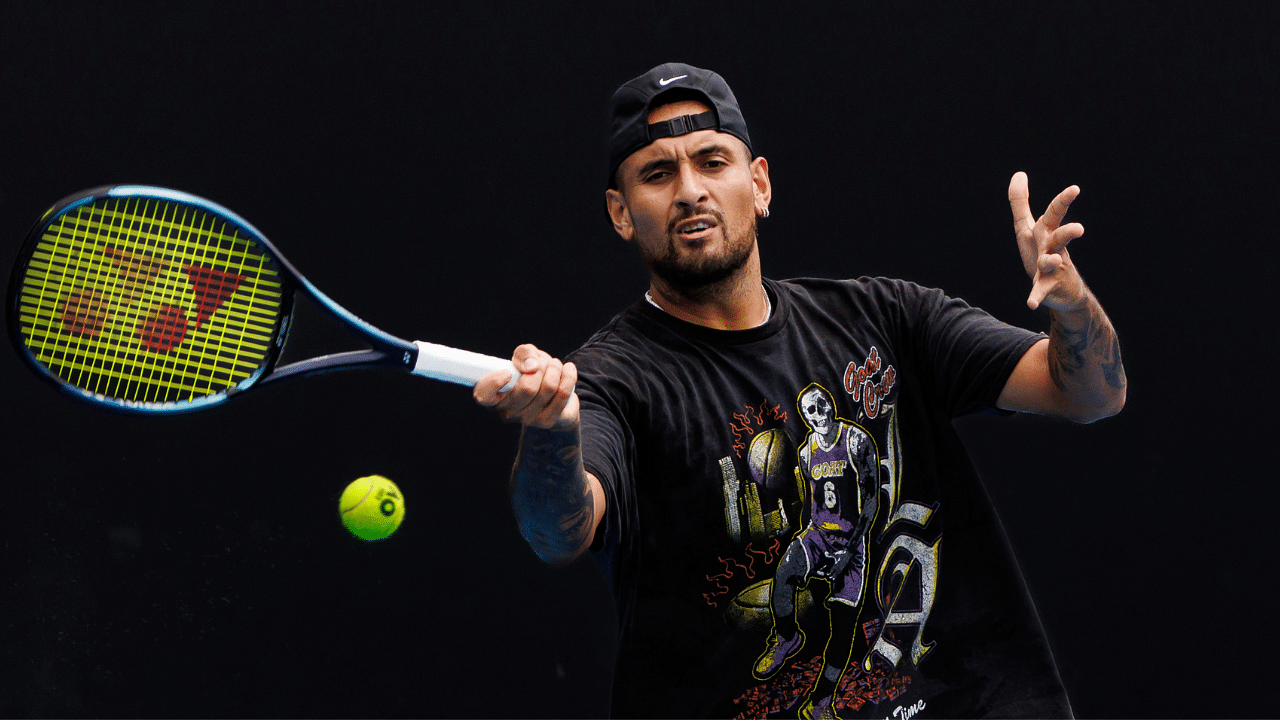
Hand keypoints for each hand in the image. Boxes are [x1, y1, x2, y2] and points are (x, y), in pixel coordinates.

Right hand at [473, 344, 578, 428]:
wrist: (553, 399)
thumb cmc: (532, 375)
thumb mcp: (524, 358)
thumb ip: (524, 354)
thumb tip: (532, 365)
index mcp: (494, 396)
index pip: (483, 394)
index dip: (493, 383)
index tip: (508, 372)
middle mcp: (507, 412)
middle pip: (527, 388)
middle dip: (541, 366)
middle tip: (543, 363)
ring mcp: (527, 420)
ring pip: (548, 387)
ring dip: (555, 368)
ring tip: (555, 365)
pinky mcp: (547, 421)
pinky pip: (563, 394)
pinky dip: (569, 376)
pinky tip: (568, 369)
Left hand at [1008, 171, 1087, 310]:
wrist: (1061, 290)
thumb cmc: (1043, 253)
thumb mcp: (1028, 227)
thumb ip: (1021, 202)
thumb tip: (1019, 173)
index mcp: (1047, 232)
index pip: (1055, 213)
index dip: (1063, 201)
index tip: (1075, 189)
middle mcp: (1053, 248)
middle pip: (1060, 237)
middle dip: (1068, 232)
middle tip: (1079, 229)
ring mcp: (1052, 268)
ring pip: (1052, 262)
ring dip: (1051, 261)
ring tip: (1054, 260)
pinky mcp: (1047, 287)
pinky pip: (1040, 292)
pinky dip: (1036, 297)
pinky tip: (1031, 304)